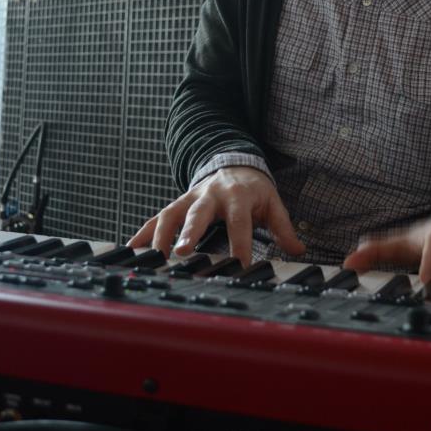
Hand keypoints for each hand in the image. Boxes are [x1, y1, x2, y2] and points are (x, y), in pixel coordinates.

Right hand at [127, 166, 305, 265]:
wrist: (234, 163)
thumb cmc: (254, 189)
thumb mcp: (272, 203)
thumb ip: (283, 228)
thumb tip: (299, 250)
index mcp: (238, 197)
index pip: (240, 223)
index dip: (240, 245)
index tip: (239, 267)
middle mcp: (211, 195)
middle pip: (198, 213)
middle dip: (189, 232)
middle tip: (181, 252)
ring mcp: (190, 198)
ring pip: (172, 214)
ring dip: (161, 235)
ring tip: (155, 258)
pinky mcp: (177, 203)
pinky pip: (157, 217)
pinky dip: (144, 233)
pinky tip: (132, 250)